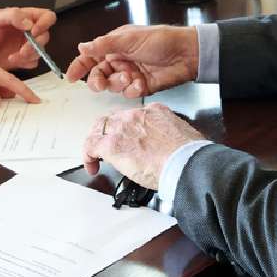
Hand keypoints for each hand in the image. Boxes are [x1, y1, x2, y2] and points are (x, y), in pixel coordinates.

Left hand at [0, 7, 57, 69]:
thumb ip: (12, 16)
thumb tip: (29, 23)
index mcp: (25, 17)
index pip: (46, 16)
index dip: (45, 23)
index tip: (33, 32)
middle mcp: (29, 31)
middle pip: (45, 36)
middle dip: (35, 45)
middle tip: (22, 50)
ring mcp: (27, 45)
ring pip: (41, 51)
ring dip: (28, 56)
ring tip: (13, 56)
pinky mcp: (24, 59)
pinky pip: (34, 62)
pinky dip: (25, 63)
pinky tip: (12, 60)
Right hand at [64, 25, 197, 97]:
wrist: (186, 54)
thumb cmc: (161, 39)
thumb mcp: (129, 38)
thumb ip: (104, 45)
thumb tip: (82, 46)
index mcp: (115, 46)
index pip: (90, 57)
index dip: (79, 66)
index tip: (70, 77)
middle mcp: (120, 61)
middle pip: (98, 76)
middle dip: (97, 80)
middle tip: (100, 83)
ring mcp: (130, 75)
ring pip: (112, 86)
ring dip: (118, 83)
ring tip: (131, 77)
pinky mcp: (141, 87)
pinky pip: (128, 94)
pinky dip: (133, 90)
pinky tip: (141, 83)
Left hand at [82, 103, 204, 188]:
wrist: (185, 163)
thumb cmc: (188, 156)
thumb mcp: (182, 135)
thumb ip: (168, 136)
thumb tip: (166, 146)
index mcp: (155, 111)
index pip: (133, 116)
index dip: (127, 129)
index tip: (129, 140)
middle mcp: (136, 116)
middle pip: (114, 119)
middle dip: (108, 133)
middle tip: (107, 147)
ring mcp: (122, 128)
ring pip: (100, 129)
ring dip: (97, 142)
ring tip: (96, 156)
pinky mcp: (112, 145)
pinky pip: (91, 145)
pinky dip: (88, 155)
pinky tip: (92, 165)